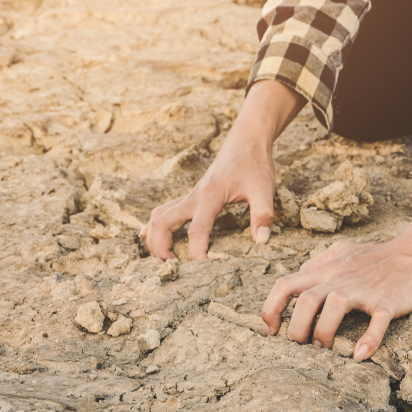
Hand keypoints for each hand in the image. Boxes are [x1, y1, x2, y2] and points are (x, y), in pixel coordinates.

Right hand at [141, 138, 275, 259]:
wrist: (247, 141)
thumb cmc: (255, 164)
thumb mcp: (264, 188)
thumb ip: (263, 214)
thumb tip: (262, 241)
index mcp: (210, 196)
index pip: (196, 230)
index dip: (196, 252)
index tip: (201, 271)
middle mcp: (194, 196)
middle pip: (162, 222)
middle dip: (161, 247)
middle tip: (172, 269)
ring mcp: (190, 196)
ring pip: (159, 216)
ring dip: (154, 238)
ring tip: (162, 260)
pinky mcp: (192, 196)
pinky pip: (164, 210)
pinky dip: (154, 225)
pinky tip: (147, 235)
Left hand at [261, 189, 411, 360]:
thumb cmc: (381, 255)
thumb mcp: (344, 251)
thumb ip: (320, 263)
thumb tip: (300, 275)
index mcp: (327, 269)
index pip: (285, 284)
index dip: (270, 308)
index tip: (271, 331)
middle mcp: (341, 278)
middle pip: (305, 300)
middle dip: (296, 329)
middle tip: (301, 346)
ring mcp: (365, 289)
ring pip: (333, 307)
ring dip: (323, 334)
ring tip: (324, 351)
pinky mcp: (388, 301)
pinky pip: (376, 321)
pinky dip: (367, 341)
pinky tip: (360, 355)